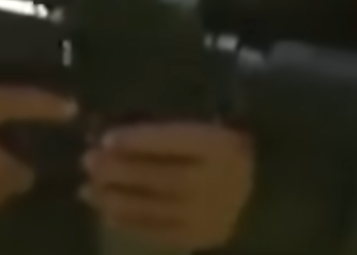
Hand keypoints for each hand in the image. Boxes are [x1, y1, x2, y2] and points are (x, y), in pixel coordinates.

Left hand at [82, 122, 254, 248]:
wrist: (268, 184)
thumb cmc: (225, 139)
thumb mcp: (204, 120)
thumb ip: (167, 123)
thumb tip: (115, 129)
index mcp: (223, 144)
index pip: (175, 141)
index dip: (139, 140)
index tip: (106, 138)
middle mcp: (221, 182)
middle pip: (163, 176)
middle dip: (121, 170)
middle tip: (88, 161)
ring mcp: (213, 215)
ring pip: (158, 208)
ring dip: (117, 198)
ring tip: (87, 187)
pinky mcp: (204, 236)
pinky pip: (161, 232)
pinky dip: (130, 222)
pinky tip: (106, 210)